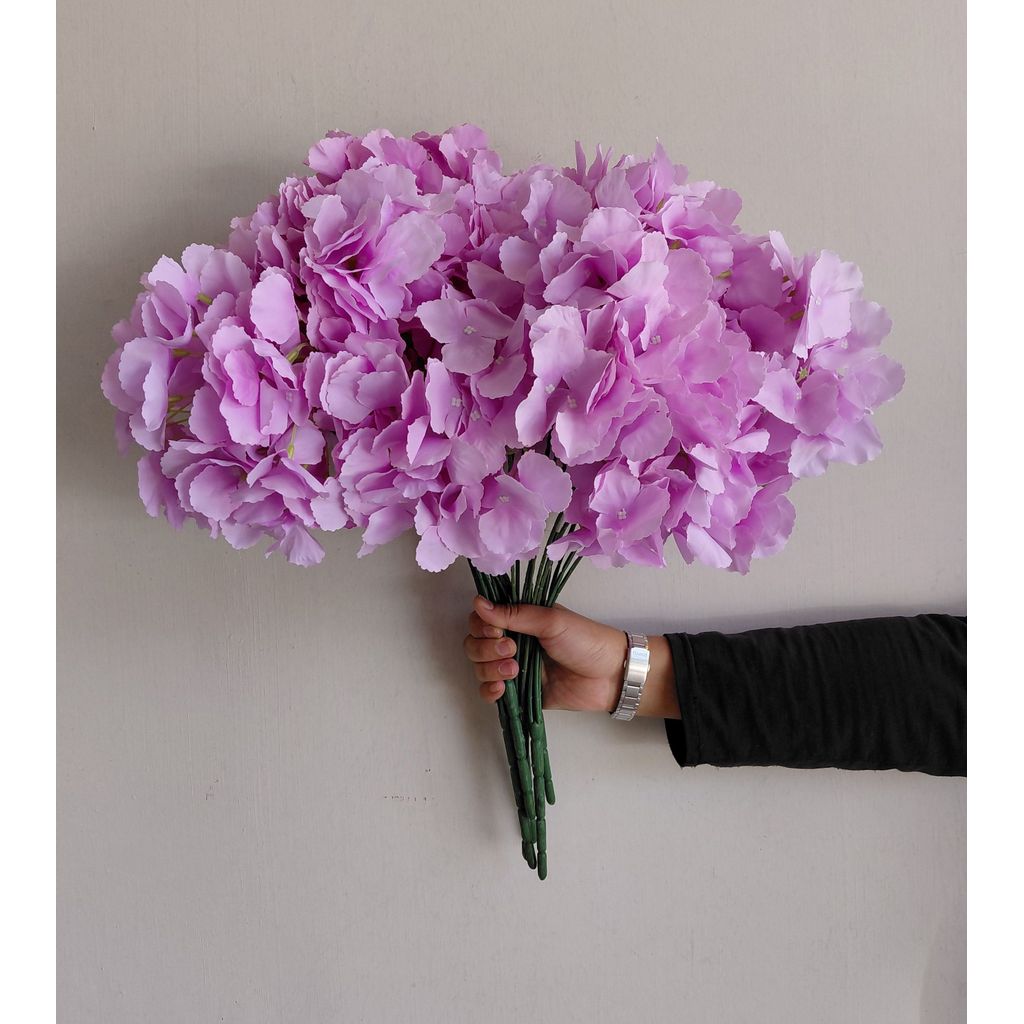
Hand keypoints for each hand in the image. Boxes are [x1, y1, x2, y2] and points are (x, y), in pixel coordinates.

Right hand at [462, 596, 679, 717]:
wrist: (609, 676)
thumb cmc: (586, 640)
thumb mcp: (551, 621)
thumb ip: (514, 614)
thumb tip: (477, 602)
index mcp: (519, 618)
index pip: (482, 618)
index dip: (482, 625)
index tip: (497, 630)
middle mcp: (512, 641)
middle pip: (475, 643)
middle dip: (485, 649)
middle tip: (511, 650)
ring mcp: (514, 667)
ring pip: (479, 668)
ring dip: (488, 669)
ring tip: (514, 671)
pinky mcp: (519, 692)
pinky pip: (490, 692)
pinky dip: (489, 691)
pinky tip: (502, 689)